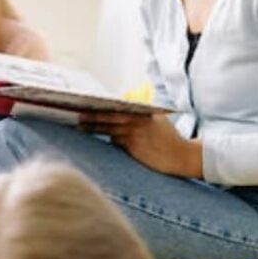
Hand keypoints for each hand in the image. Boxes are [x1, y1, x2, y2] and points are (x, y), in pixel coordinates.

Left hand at [79, 112, 202, 177]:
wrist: (181, 156)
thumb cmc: (168, 139)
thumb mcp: (156, 121)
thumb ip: (140, 116)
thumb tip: (120, 114)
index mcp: (142, 112)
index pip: (117, 107)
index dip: (101, 105)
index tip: (87, 102)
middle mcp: (137, 120)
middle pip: (108, 116)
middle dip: (92, 114)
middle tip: (76, 113)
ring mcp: (134, 133)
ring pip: (108, 128)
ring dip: (93, 127)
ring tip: (79, 125)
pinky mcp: (133, 146)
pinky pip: (115, 141)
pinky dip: (106, 138)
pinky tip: (95, 138)